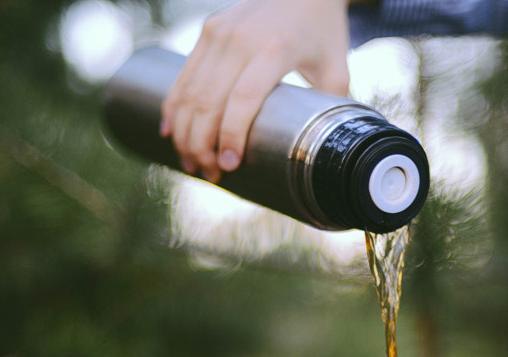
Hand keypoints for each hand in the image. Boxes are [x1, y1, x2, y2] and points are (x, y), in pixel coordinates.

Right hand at [160, 0, 351, 182]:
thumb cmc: (323, 30)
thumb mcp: (336, 68)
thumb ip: (331, 108)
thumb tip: (326, 149)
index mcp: (274, 48)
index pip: (243, 99)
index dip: (231, 136)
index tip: (230, 166)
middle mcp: (240, 39)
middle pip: (209, 101)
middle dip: (203, 144)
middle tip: (210, 175)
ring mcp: (218, 32)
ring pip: (190, 91)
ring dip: (186, 133)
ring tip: (192, 163)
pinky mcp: (208, 30)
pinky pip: (184, 75)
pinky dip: (174, 107)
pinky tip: (171, 133)